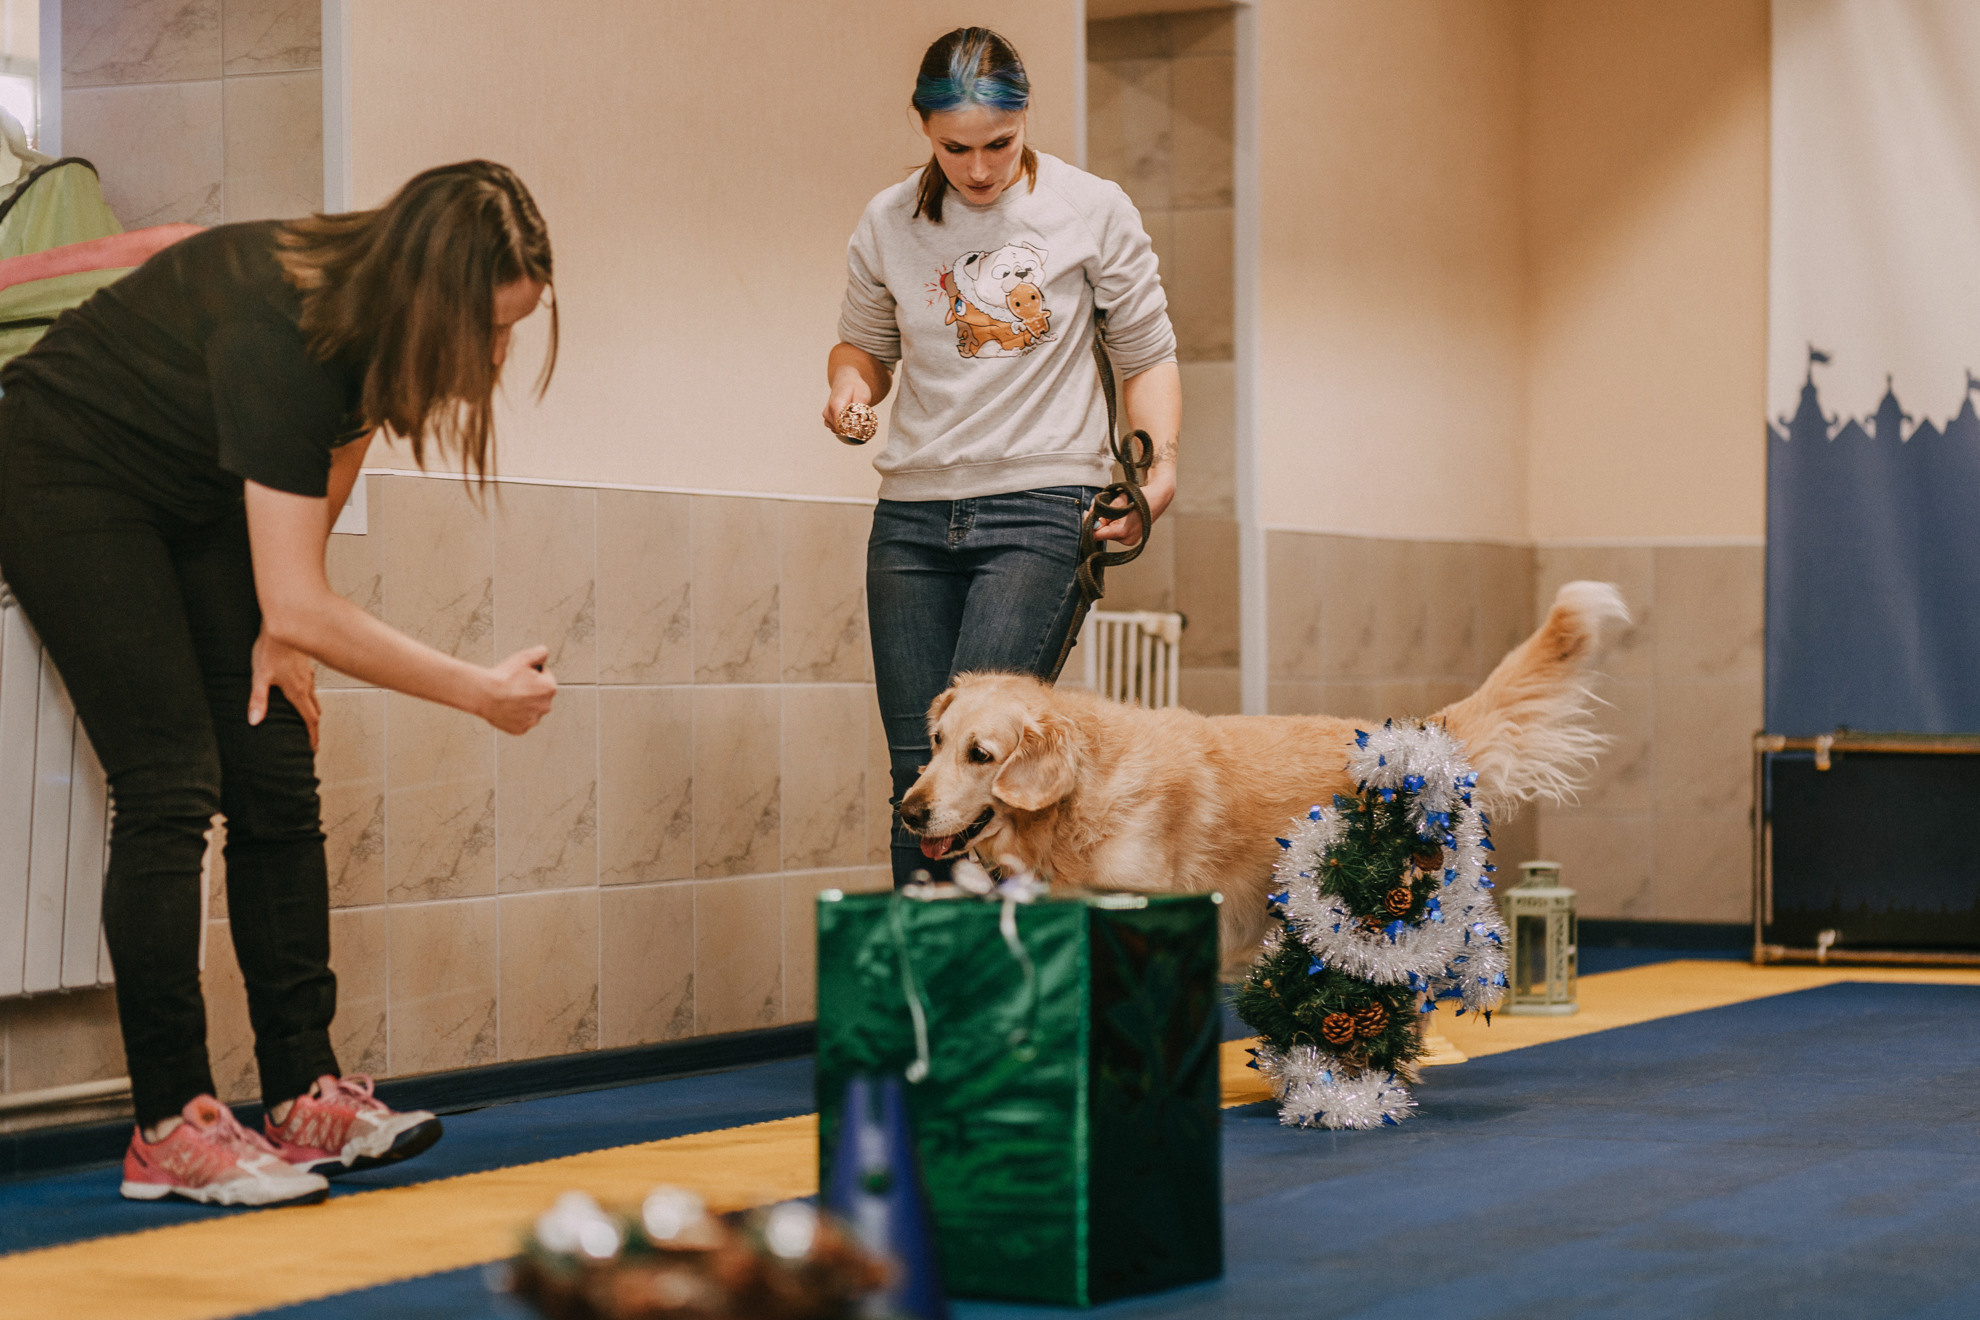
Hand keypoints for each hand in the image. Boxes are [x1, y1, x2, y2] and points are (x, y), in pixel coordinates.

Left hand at [248, 629, 321, 750]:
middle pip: (315, 711)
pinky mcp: (306, 666)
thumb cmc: (271, 649)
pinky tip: (302, 691)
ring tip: (308, 719)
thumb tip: (254, 721)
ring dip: (314, 711)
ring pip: (315, 698)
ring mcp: (309, 675)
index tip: (313, 747)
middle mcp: (306, 685)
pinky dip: (310, 695)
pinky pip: (312, 685)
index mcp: (297, 691)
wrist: (285, 625)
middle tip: (312, 738)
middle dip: (314, 727)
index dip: (312, 735)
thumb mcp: (260, 676)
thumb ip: (258, 700)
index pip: (309, 719)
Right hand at [480, 645, 557, 734]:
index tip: (519, 674)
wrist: (484, 694)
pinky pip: (520, 721)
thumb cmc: (503, 676)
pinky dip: (514, 716)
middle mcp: (545, 707)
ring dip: (523, 703)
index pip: (544, 677)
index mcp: (550, 689)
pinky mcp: (521, 729)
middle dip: (529, 689)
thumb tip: (544, 653)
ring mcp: (533, 720)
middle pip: (538, 694)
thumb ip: (540, 652)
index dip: (531, 673)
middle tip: (513, 685)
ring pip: (530, 709)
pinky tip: (505, 707)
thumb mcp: (524, 657)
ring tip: (508, 696)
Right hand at [821, 366, 870, 435]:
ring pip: (839, 430)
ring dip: (848, 427)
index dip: (852, 428)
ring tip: (854, 415)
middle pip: (840, 429)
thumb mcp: (863, 394)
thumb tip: (857, 420)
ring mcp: (826, 416)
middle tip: (860, 418)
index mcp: (836, 404)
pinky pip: (837, 429)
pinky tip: (849, 418)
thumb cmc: (855, 386)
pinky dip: (844, 426)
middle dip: (851, 428)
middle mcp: (828, 411)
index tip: (860, 424)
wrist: (845, 380)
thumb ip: (859, 408)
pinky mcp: (827, 419)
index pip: (841, 425)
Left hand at [1092, 464, 1175, 548]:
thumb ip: (1103, 510)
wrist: (1158, 498)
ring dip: (1107, 522)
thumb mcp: (1119, 499)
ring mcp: (1130, 541)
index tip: (1088, 513)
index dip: (1090, 524)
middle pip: (1102, 534)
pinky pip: (1115, 533)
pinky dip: (1114, 525)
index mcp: (1123, 531)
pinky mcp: (1131, 540)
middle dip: (1099, 521)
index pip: (1097, 535)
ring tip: (1117, 510)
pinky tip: (1121, 516)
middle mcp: (1126, 540)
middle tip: (1103, 506)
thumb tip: (1090, 519)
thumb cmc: (1139, 496)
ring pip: (1108, 533)